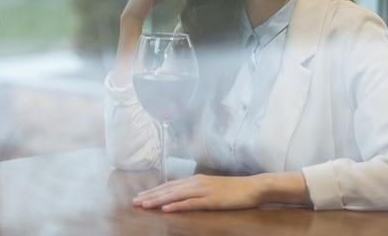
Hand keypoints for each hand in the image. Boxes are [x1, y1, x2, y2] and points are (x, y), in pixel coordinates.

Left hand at [132, 174, 262, 211]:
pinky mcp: (211, 200)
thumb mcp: (212, 188)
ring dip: (158, 200)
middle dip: (150, 195)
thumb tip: (184, 196)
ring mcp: (204, 191)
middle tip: (134, 201)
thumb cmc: (234, 190)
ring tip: (144, 204)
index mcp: (196, 180)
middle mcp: (197, 182)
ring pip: (175, 195)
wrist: (253, 187)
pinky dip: (177, 205)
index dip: (154, 190)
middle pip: (169, 189)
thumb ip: (198, 191)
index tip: (140, 195)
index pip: (170, 185)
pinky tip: (166, 208)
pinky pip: (191, 203)